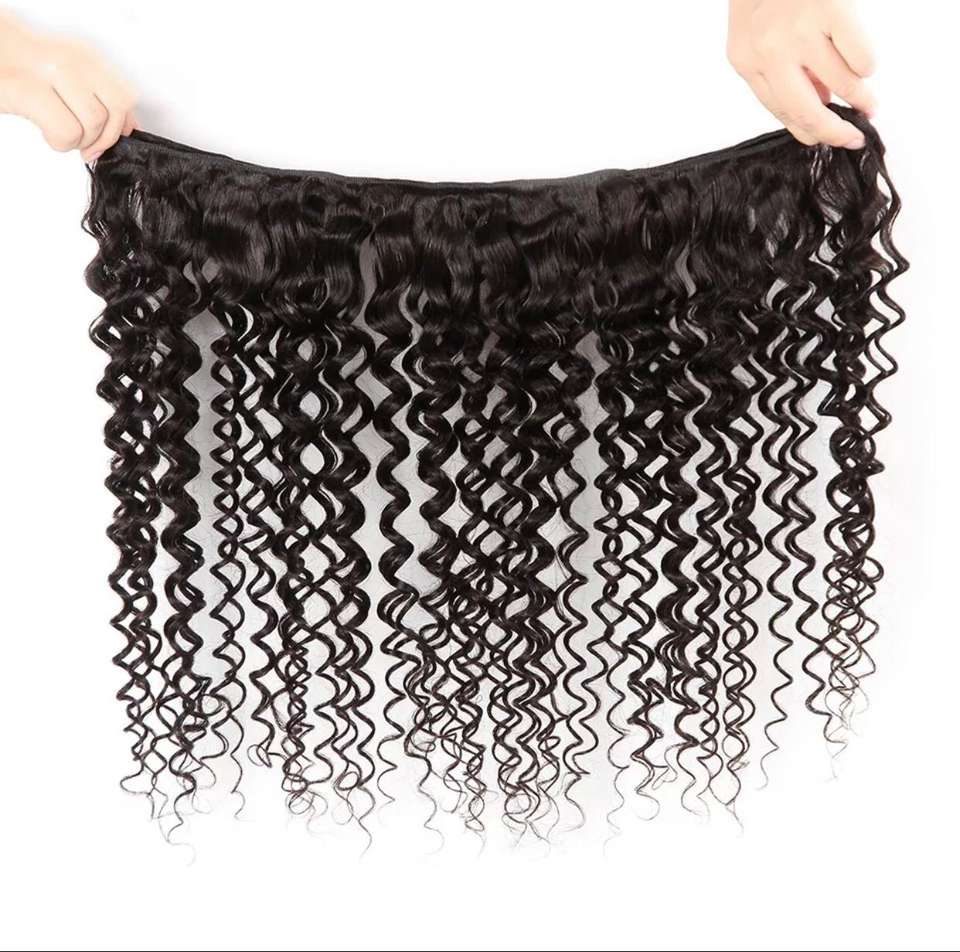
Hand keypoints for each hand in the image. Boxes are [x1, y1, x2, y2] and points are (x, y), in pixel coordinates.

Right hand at [0, 11, 136, 161]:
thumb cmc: (20, 72)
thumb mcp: (66, 79)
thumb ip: (99, 97)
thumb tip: (129, 125)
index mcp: (85, 57)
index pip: (125, 97)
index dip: (121, 126)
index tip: (106, 139)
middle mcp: (71, 59)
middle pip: (116, 111)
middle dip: (103, 138)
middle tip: (85, 145)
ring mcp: (48, 70)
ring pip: (93, 123)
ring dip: (77, 141)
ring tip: (59, 133)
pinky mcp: (26, 88)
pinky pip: (67, 130)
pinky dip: (60, 143)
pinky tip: (47, 133)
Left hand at [726, 0, 875, 147]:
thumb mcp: (760, 38)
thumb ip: (781, 73)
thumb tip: (817, 104)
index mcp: (746, 61)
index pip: (778, 110)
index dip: (807, 131)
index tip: (828, 140)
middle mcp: (768, 50)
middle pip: (804, 109)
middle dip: (833, 131)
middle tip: (852, 137)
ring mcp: (799, 31)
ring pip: (840, 84)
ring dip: (861, 99)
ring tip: (869, 104)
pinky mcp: (831, 10)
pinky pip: (861, 57)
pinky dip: (867, 65)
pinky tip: (863, 62)